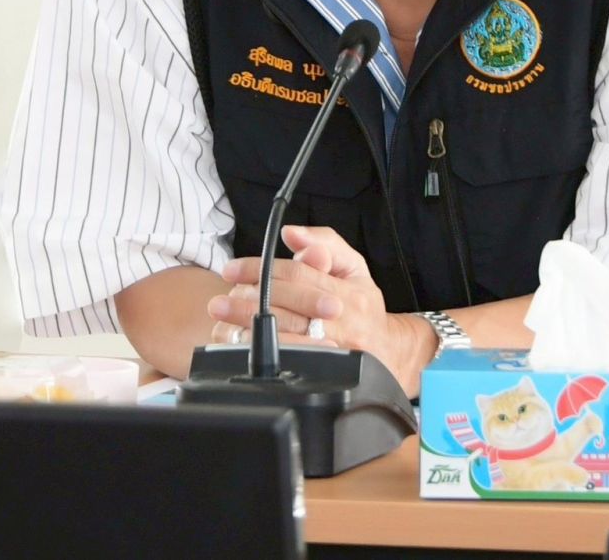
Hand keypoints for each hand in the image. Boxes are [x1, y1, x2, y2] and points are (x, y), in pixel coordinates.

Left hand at [207, 225, 432, 394]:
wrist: (389, 350)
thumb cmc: (363, 305)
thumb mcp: (353, 267)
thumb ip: (326, 243)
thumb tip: (292, 233)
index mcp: (350, 293)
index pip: (299, 275)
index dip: (261, 270)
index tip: (233, 270)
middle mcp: (344, 323)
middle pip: (289, 307)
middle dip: (249, 302)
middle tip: (219, 300)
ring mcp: (335, 352)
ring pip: (286, 338)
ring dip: (250, 329)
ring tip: (223, 321)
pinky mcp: (326, 373)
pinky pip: (289, 363)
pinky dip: (263, 353)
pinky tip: (241, 346)